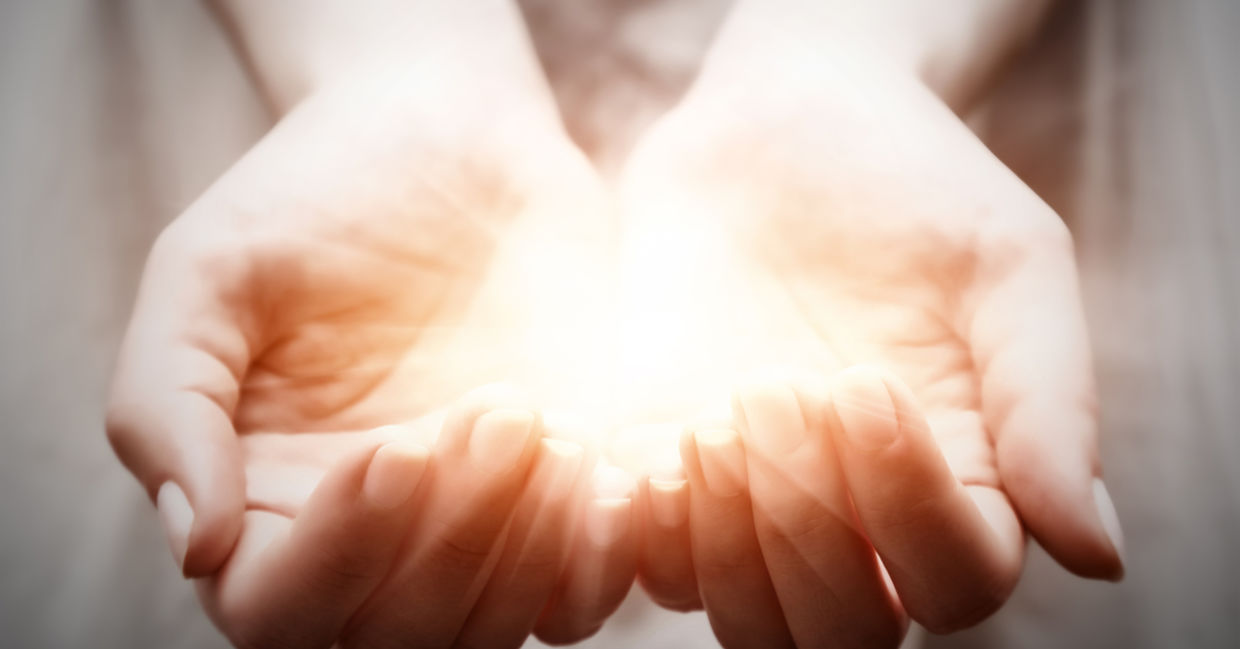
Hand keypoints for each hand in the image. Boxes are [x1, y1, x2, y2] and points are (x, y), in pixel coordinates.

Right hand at [105, 4, 634, 643]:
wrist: (451, 136)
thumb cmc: (315, 194)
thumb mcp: (208, 271)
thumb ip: (167, 404)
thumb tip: (195, 547)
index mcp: (262, 499)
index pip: (278, 611)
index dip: (339, 555)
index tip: (397, 447)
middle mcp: (366, 535)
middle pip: (398, 635)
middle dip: (455, 539)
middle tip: (501, 409)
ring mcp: (467, 523)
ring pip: (493, 628)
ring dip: (531, 549)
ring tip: (546, 420)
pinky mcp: (553, 499)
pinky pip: (580, 590)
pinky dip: (599, 557)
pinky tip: (608, 467)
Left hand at [621, 9, 1123, 645]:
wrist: (784, 122)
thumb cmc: (917, 184)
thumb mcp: (1009, 264)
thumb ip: (1048, 400)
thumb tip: (1097, 554)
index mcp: (964, 476)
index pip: (958, 581)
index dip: (911, 512)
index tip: (862, 383)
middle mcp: (859, 510)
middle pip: (843, 630)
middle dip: (808, 537)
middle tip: (776, 393)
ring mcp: (756, 497)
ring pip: (743, 619)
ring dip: (723, 546)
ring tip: (713, 421)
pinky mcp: (664, 463)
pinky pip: (647, 558)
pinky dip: (641, 533)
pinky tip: (648, 445)